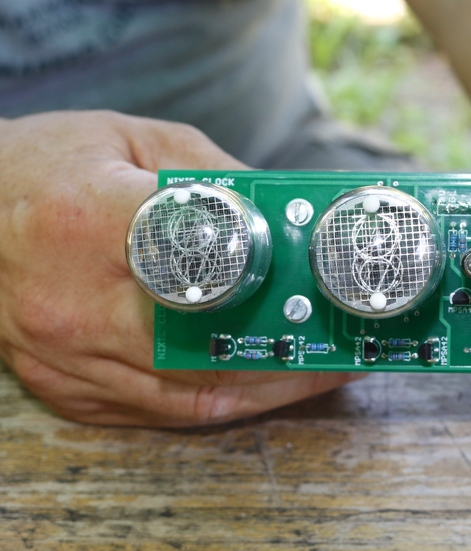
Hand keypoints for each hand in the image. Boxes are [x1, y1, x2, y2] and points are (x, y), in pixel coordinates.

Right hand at [0, 112, 361, 426]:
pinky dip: (218, 400)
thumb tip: (289, 212)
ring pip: (189, 393)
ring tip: (319, 369)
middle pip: (205, 345)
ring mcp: (66, 355)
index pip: (201, 258)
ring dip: (265, 388)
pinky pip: (157, 411)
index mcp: (94, 219)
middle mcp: (76, 300)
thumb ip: (216, 175)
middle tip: (343, 341)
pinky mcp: (63, 387)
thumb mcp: (134, 139)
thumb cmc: (47, 167)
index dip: (275, 280)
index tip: (326, 289)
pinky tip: (261, 385)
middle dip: (287, 351)